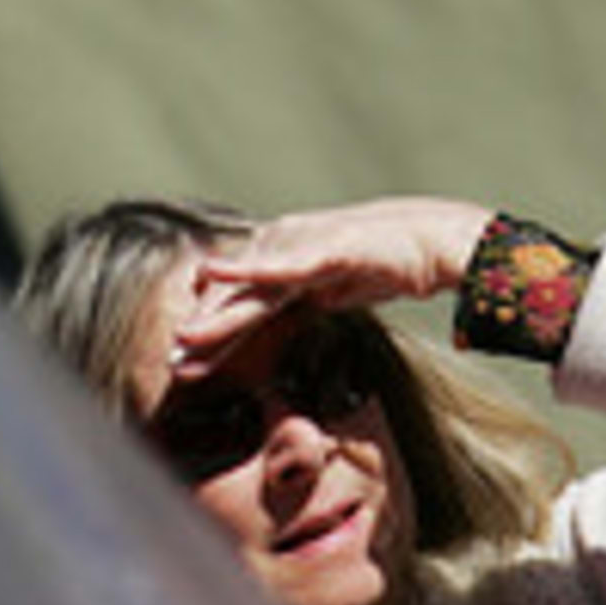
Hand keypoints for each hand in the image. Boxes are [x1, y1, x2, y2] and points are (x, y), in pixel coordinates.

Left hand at [175, 195, 494, 372]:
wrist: (432, 239)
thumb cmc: (385, 261)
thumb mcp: (332, 290)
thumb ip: (300, 302)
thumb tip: (275, 324)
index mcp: (282, 260)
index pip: (240, 304)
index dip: (212, 335)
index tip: (182, 365)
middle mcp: (283, 247)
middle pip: (237, 297)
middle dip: (204, 331)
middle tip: (173, 362)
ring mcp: (302, 244)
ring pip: (252, 288)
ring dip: (218, 314)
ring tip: (186, 338)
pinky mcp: (327, 247)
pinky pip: (284, 264)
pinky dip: (249, 270)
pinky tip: (215, 272)